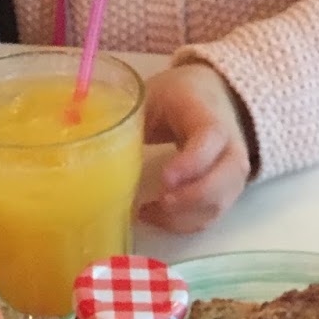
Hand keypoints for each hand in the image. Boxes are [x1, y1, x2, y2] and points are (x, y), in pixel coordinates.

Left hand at [139, 63, 252, 233]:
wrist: (213, 98)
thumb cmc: (177, 97)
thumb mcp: (153, 95)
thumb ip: (129, 116)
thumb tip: (86, 136)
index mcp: (210, 115)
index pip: (211, 140)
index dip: (191, 163)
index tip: (165, 179)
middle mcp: (230, 146)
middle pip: (225, 180)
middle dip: (191, 199)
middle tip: (159, 203)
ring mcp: (232, 173)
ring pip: (218, 204)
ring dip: (183, 216)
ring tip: (148, 211)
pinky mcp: (225, 193)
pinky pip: (210, 216)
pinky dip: (184, 223)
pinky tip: (156, 216)